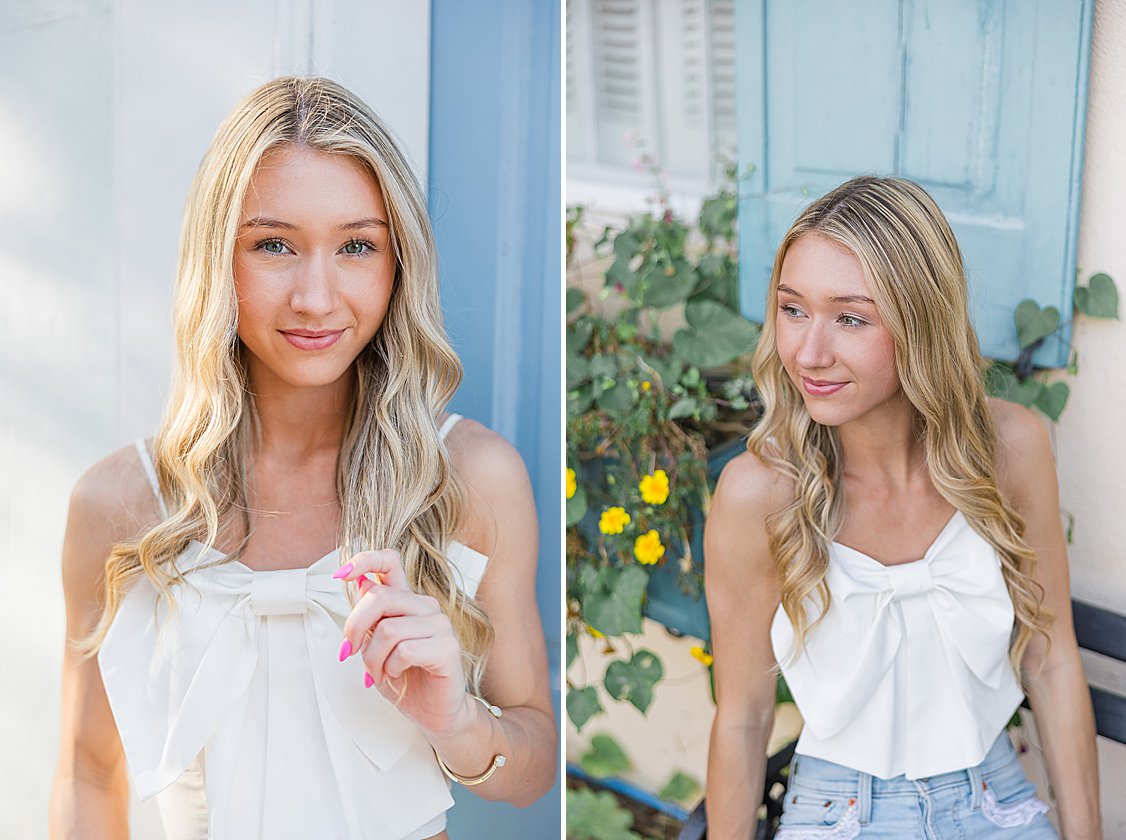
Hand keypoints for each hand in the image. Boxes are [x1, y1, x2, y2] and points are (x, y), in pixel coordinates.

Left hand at [335, 549, 470, 736]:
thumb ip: (369, 617)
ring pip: (388, 629)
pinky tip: (396, 674)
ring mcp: (439, 625)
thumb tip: (358, 583)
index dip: (364, 560)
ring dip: (372, 658)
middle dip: (354, 627)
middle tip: (349, 652)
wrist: (433, 713)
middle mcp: (424, 607)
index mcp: (406, 601)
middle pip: (379, 597)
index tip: (339, 575)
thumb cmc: (405, 679)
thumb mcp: (375, 646)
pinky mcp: (448, 647)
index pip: (390, 561)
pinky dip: (391, 668)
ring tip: (377, 673)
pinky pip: (405, 650)